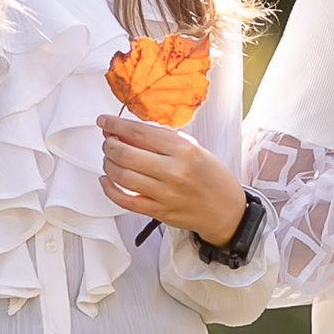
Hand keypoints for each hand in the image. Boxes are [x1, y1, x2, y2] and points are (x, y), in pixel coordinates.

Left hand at [97, 110, 249, 244]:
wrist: (228, 211)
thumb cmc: (213, 178)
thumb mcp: (195, 149)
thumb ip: (165, 141)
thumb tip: (131, 132)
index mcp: (184, 150)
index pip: (140, 133)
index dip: (116, 125)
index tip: (105, 122)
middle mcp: (174, 171)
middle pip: (126, 154)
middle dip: (109, 145)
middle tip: (108, 142)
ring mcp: (166, 194)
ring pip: (122, 176)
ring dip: (108, 165)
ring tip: (109, 159)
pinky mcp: (159, 212)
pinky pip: (126, 201)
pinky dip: (110, 189)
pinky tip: (107, 181)